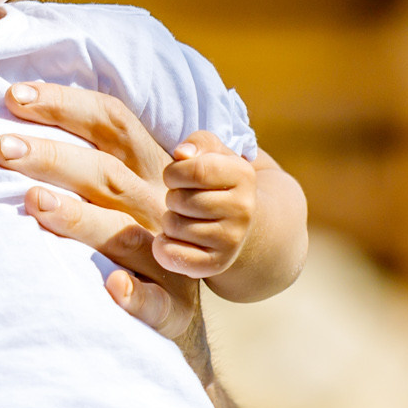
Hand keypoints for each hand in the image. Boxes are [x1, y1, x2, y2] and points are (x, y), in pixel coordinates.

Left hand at [0, 80, 279, 407]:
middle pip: (108, 172)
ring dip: (82, 218)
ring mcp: (171, 261)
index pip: (110, 123)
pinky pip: (157, 305)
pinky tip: (110, 291)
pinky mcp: (174, 312)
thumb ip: (76, 157)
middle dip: (52, 154)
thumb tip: (0, 114)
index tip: (10, 96)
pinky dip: (135, 298)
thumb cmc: (122, 249)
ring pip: (127, 234)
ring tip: (34, 203)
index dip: (63, 104)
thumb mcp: (110, 196)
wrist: (176, 328)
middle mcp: (161, 209)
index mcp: (147, 172)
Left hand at [154, 131, 256, 279]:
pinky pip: (173, 256)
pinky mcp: (217, 264)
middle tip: (182, 200)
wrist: (241, 223)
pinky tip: (173, 239)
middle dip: (172, 197)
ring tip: (184, 217)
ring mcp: (232, 240)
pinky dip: (163, 247)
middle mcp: (244, 209)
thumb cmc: (217, 181)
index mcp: (243, 175)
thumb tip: (182, 153)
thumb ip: (198, 143)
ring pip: (174, 226)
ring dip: (169, 220)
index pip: (193, 170)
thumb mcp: (213, 153)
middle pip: (180, 200)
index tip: (176, 177)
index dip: (174, 172)